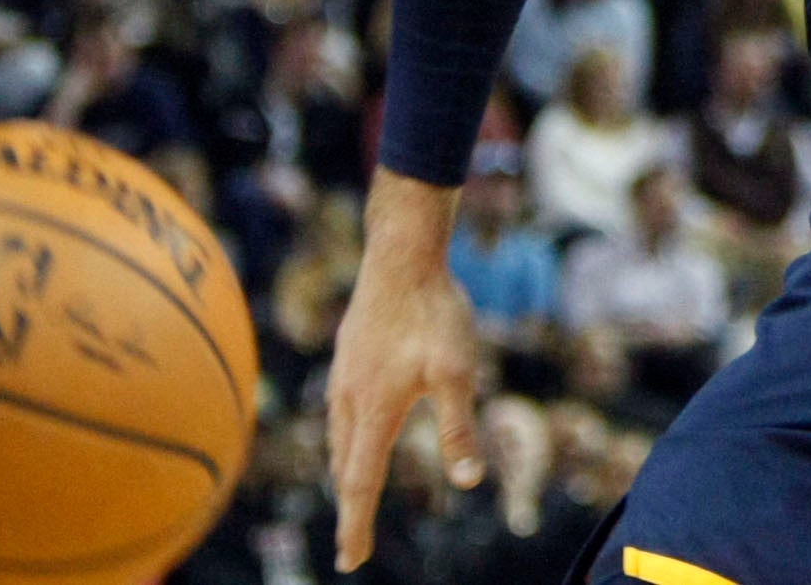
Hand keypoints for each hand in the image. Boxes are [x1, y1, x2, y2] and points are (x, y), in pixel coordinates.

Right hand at [328, 177, 482, 570]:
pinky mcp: (346, 356)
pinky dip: (344, 437)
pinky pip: (339, 411)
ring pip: (339, 438)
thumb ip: (459, 429)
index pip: (361, 484)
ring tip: (352, 492)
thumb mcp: (457, 373)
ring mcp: (343, 376)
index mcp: (375, 412)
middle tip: (353, 538)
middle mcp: (350, 400)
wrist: (402, 257)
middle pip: (345, 467)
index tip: (350, 562)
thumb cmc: (435, 313)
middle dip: (349, 505)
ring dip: (345, 471)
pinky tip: (353, 429)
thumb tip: (470, 481)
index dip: (356, 526)